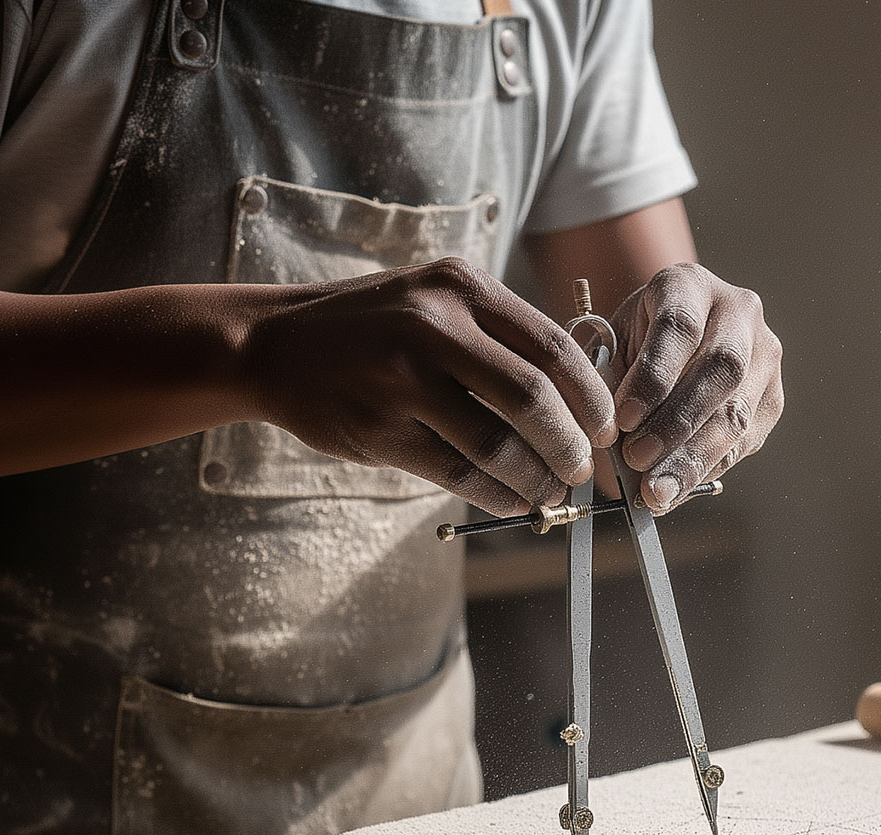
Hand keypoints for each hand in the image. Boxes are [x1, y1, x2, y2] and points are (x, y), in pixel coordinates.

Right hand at [242, 258, 616, 515]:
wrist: (276, 344)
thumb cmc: (371, 327)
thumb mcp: (434, 301)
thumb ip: (496, 335)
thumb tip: (574, 396)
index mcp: (461, 289)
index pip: (553, 347)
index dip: (591, 397)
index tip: (604, 428)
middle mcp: (434, 327)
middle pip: (533, 398)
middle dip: (570, 444)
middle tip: (581, 469)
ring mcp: (402, 380)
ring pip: (497, 444)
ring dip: (535, 478)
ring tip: (549, 493)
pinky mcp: (379, 429)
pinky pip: (457, 472)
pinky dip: (495, 493)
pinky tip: (510, 500)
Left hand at [610, 263, 781, 512]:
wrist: (668, 342)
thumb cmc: (632, 345)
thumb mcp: (612, 348)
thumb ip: (610, 384)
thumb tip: (609, 442)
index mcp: (688, 286)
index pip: (679, 328)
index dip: (652, 378)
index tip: (622, 420)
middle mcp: (738, 312)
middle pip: (720, 369)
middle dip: (676, 423)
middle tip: (637, 461)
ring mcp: (764, 354)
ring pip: (738, 411)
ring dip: (693, 458)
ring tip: (656, 491)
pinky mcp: (772, 397)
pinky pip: (745, 441)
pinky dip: (706, 469)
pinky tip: (676, 490)